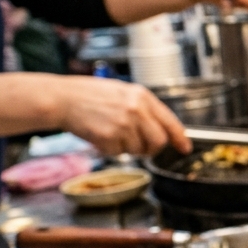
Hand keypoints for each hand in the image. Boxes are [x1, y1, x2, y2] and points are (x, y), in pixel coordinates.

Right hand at [53, 77, 191, 155]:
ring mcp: (123, 124)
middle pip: (159, 141)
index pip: (170, 121)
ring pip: (138, 150)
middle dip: (151, 148)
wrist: (63, 99)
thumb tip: (162, 129)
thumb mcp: (123, 93)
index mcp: (143, 97)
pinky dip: (110, 149)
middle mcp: (136, 110)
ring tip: (112, 133)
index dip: (179, 138)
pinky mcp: (109, 137)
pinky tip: (100, 135)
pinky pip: (118, 153)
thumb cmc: (90, 95)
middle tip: (140, 146)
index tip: (185, 148)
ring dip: (127, 148)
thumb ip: (144, 109)